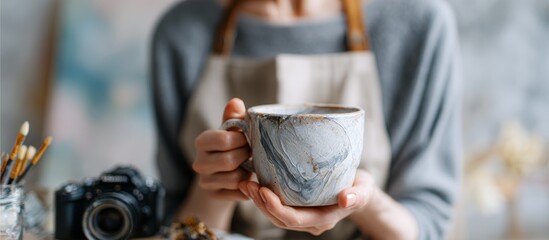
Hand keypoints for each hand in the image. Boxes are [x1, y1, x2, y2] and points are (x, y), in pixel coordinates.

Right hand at [193, 98, 251, 200]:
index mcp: (202, 141)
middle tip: (252, 153)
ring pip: (234, 179)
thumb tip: (236, 102)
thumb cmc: (231, 148)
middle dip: (246, 156)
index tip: (249, 139)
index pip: (224, 140)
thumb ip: (234, 118)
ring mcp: (205, 181)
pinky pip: (237, 193)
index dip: (242, 140)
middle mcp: (199, 162)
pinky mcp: (214, 196)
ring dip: (247, 173)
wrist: (223, 177)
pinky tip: (248, 180)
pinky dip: (247, 186)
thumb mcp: (232, 132)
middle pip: (229, 160)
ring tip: (249, 166)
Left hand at [239, 169, 375, 235]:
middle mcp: (309, 222)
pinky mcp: (296, 205)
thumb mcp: (365, 189)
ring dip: (257, 200)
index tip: (263, 190)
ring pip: (274, 214)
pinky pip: (276, 205)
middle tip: (247, 183)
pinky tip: (253, 180)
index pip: (293, 219)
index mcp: (322, 220)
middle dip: (261, 203)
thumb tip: (346, 199)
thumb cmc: (361, 186)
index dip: (275, 207)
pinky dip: (263, 195)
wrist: (359, 187)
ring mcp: (302, 215)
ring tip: (245, 182)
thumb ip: (358, 195)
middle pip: (279, 218)